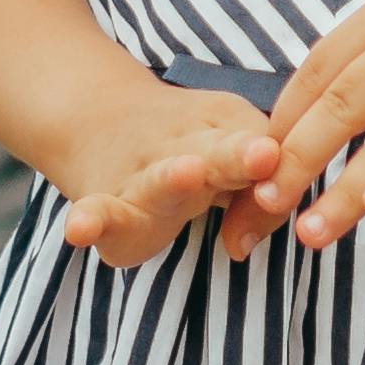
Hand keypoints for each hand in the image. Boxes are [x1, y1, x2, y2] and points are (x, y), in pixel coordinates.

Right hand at [50, 74, 277, 271]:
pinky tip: (79, 230)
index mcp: (228, 135)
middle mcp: (187, 151)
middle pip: (218, 153)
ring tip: (187, 173)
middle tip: (262, 154)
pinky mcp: (106, 204)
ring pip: (161, 180)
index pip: (264, 154)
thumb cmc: (191, 148)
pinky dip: (88, 221)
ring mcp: (144, 176)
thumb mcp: (232, 156)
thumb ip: (256, 203)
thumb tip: (240, 245)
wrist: (100, 119)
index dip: (277, 164)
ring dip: (174, 178)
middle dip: (240, 155)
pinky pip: (98, 213)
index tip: (284, 167)